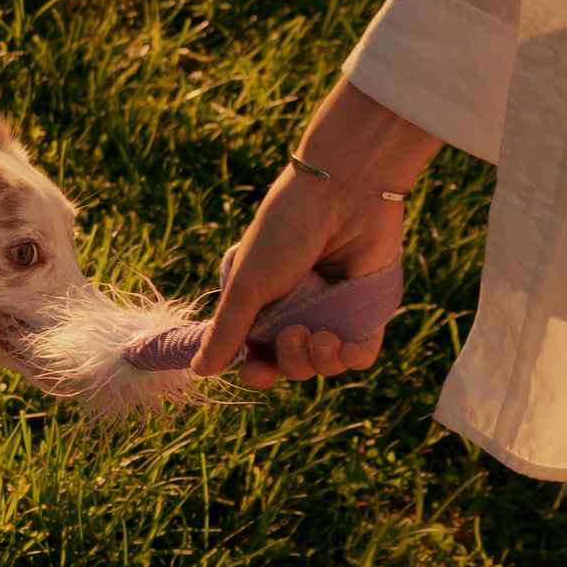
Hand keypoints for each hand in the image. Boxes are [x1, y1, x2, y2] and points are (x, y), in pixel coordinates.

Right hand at [193, 80, 441, 388]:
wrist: (341, 194)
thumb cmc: (284, 232)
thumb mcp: (246, 284)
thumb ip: (226, 331)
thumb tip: (199, 369)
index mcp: (263, 304)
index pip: (258, 354)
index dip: (258, 370)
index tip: (256, 371)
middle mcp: (296, 311)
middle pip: (291, 366)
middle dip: (289, 360)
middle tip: (293, 332)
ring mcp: (333, 311)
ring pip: (324, 365)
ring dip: (319, 359)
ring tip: (320, 335)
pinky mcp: (368, 310)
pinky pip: (361, 355)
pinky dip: (352, 357)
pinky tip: (344, 345)